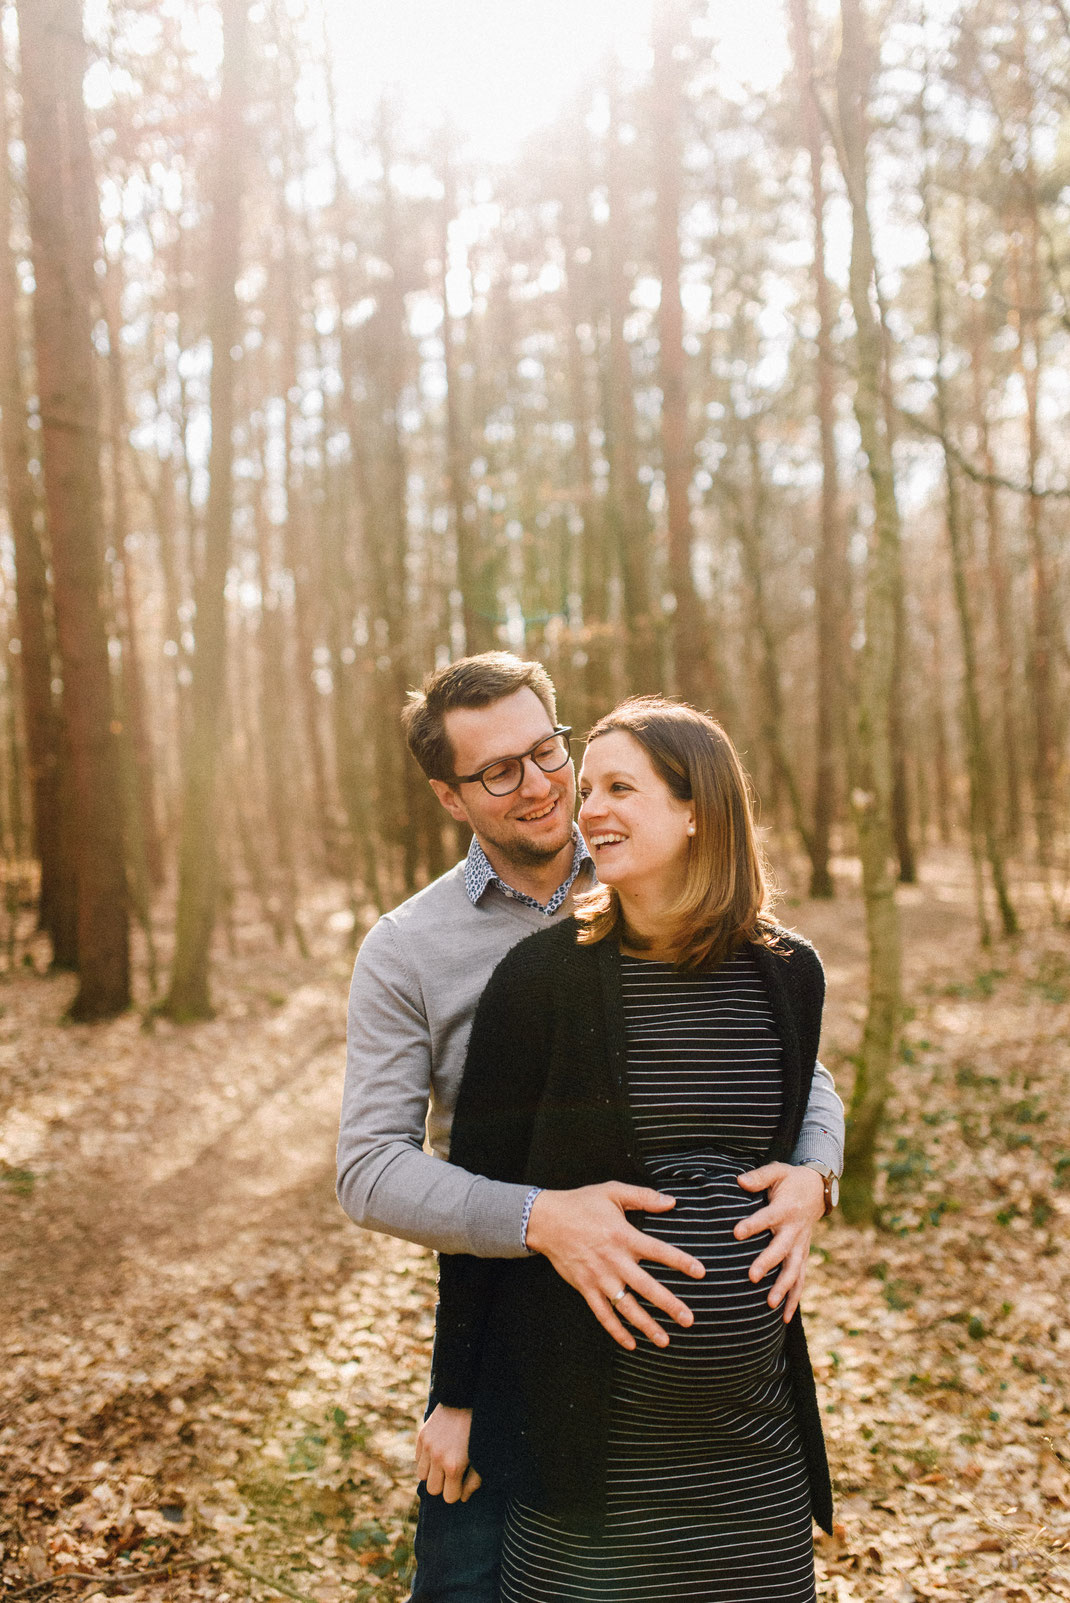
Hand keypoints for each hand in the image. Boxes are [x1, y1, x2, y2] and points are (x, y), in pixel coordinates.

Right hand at [415, 1404, 481, 1503]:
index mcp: (454, 1466)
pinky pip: (418, 1459)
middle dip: (442, 1485)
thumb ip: (473, 1481)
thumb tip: (463, 1498)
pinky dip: (426, 1459)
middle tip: (451, 1474)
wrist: (465, 1400)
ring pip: (422, 1476)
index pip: (449, 1497)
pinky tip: (437, 1450)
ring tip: (442, 1462)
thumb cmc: (477, 1432)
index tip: (460, 1483)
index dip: (456, 1492)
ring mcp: (427, 1447)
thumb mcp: (481, 1457)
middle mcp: (437, 1459)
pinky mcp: (421, 1437)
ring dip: (432, 1473)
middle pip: (433, 1490)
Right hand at [525, 1183, 704, 1351]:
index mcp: (624, 1236)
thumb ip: (643, 1196)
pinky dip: (616, 1331)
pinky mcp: (586, 1288)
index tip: (701, 1273)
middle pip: (647, 1287)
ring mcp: (599, 1278)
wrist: (546, 1220)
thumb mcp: (612, 1191)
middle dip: (669, 1305)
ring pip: (626, 1307)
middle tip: (689, 1320)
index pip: (659, 1251)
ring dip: (646, 1325)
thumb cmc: (581, 1204)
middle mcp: (614, 1260)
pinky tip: (631, 1343)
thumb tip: (671, 1202)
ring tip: (665, 1340)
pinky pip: (603, 1314)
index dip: (681, 1262)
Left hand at [734, 1163, 825, 1322]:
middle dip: (767, 1263)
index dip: (753, 1224)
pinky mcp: (803, 1255)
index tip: (736, 1232)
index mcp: (786, 1208)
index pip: (767, 1217)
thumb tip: (739, 1181)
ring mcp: (801, 1245)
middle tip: (751, 1277)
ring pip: (793, 1270)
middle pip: (781, 1249)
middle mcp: (794, 1230)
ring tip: (770, 1304)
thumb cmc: (790, 1180)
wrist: (818, 1190)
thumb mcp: (777, 1171)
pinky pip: (800, 1279)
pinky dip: (795, 1298)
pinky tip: (785, 1317)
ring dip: (783, 1288)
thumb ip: (759, 1177)